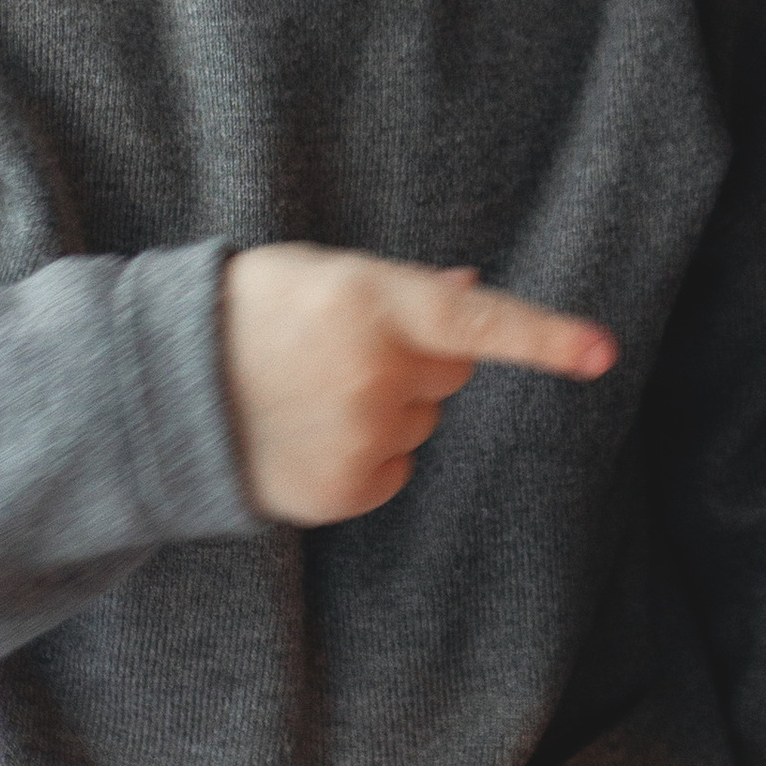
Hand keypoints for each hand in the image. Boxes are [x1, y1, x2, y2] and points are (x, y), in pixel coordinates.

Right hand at [221, 244, 614, 524]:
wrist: (162, 388)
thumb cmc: (247, 314)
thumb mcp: (321, 275)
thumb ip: (401, 289)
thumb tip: (469, 287)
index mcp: (372, 303)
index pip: (479, 322)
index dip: (545, 338)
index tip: (602, 353)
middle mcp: (376, 373)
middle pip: (448, 374)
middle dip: (413, 362)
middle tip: (339, 351)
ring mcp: (361, 437)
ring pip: (417, 424)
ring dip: (382, 409)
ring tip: (308, 393)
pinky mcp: (344, 490)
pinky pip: (391, 471)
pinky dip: (361, 457)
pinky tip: (307, 434)